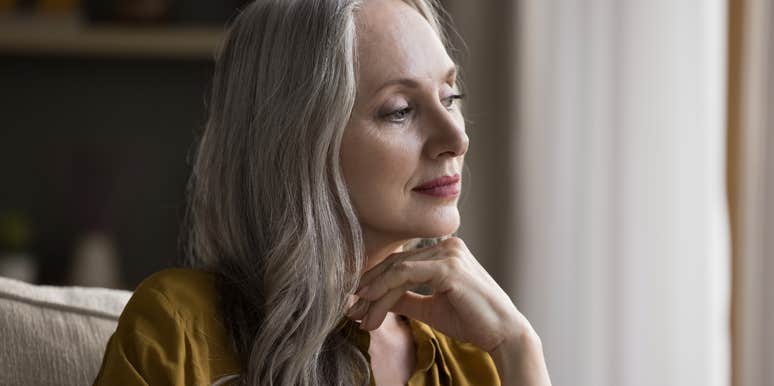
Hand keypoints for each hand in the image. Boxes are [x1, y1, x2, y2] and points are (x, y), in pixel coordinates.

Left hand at [347, 237, 529, 351]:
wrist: (502, 333)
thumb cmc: (472, 321)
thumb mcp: (430, 308)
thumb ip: (406, 299)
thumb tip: (376, 299)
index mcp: (445, 250)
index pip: (401, 261)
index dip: (375, 280)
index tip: (357, 303)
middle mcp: (448, 245)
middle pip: (395, 263)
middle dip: (370, 288)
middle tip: (351, 310)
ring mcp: (449, 253)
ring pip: (397, 269)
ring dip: (374, 294)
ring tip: (360, 315)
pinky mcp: (449, 267)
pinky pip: (406, 274)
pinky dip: (385, 288)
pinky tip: (372, 303)